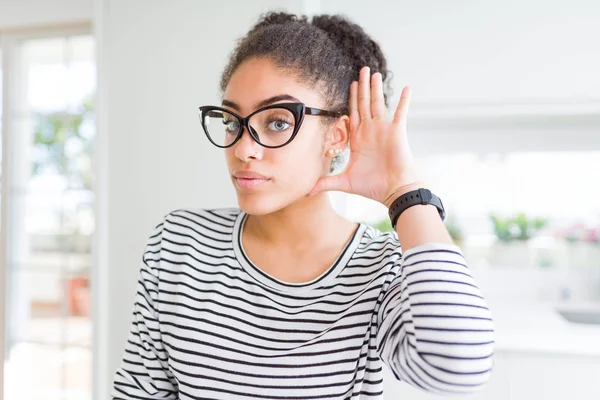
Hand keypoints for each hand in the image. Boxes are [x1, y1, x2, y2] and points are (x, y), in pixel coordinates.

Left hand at [309, 66, 423, 206]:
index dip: (351, 98)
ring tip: (375, 73)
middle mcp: (371, 131)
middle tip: (362, 69)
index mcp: (359, 139)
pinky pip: (401, 113)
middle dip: (362, 86)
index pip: (353, 113)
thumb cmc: (372, 187)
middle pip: (364, 103)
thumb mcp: (344, 183)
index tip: (350, 84)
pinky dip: (404, 101)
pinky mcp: (397, 132)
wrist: (393, 191)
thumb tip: (306, 192)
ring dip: (376, 88)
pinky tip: (407, 88)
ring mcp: (384, 130)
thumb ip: (325, 183)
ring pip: (378, 103)